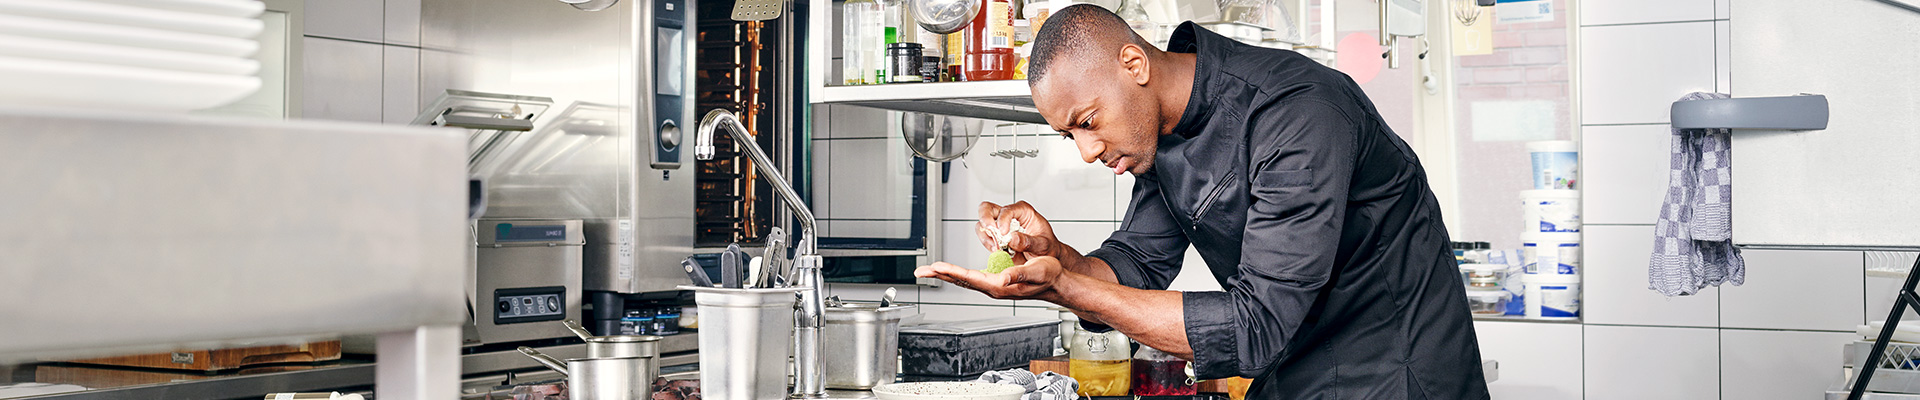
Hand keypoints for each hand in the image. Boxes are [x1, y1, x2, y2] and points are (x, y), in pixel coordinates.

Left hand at [914, 256, 1067, 300]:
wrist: (1057, 282)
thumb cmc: (1048, 276)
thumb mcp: (1035, 271)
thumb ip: (1018, 273)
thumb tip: (1001, 278)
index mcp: (999, 286)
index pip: (969, 278)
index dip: (950, 271)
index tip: (935, 267)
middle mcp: (993, 287)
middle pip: (961, 280)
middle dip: (940, 274)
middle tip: (920, 271)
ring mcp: (993, 285)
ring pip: (964, 280)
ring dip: (945, 274)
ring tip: (930, 270)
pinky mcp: (995, 281)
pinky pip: (971, 277)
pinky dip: (957, 273)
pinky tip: (951, 271)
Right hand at [977, 201, 1061, 262]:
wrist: (1046, 259)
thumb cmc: (1047, 247)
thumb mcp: (1043, 245)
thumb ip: (1028, 241)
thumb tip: (1012, 238)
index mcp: (1023, 211)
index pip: (1007, 210)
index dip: (1003, 220)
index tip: (1004, 233)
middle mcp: (1009, 215)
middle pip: (987, 208)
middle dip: (985, 218)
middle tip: (990, 230)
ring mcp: (1000, 226)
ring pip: (982, 224)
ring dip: (985, 236)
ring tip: (996, 248)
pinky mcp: (996, 238)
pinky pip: (984, 238)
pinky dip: (987, 244)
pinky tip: (997, 251)